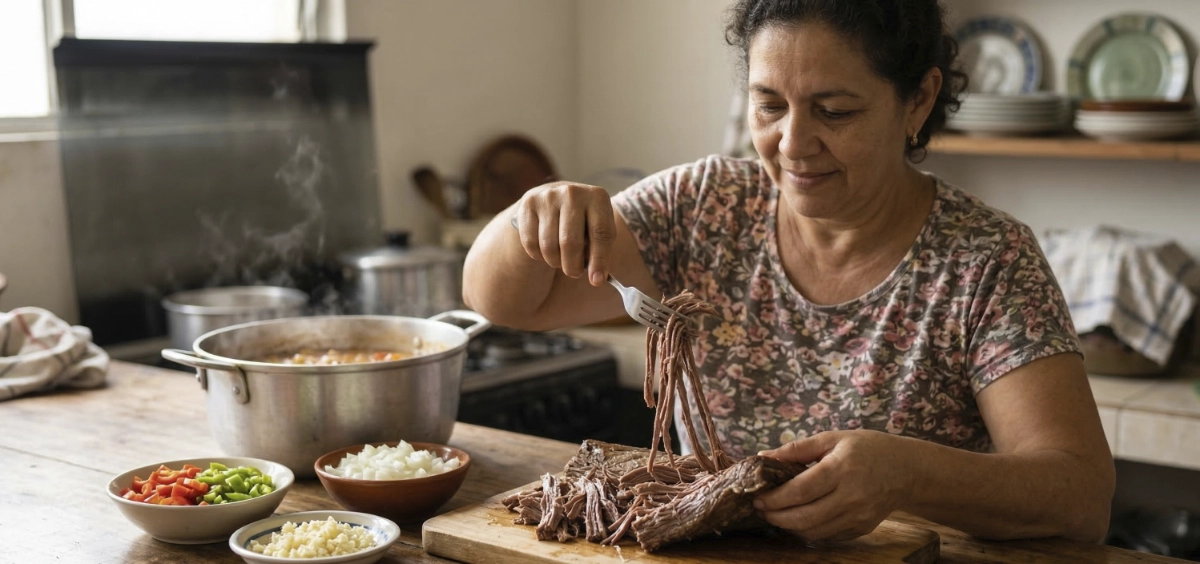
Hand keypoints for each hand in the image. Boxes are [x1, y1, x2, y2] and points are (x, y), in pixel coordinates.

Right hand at [513, 182, 614, 286]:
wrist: (556, 199)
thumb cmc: (584, 223)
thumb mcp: (598, 231)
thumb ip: (600, 254)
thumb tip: (597, 279)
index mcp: (598, 197)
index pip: (600, 233)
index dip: (599, 260)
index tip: (596, 281)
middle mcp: (572, 193)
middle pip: (571, 242)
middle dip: (573, 266)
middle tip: (574, 273)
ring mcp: (548, 196)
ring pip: (549, 246)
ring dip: (555, 262)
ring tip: (561, 260)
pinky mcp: (528, 204)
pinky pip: (530, 243)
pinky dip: (538, 255)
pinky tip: (546, 251)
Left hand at [754, 430, 916, 541]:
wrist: (907, 470)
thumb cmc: (868, 448)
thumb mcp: (833, 438)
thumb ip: (797, 449)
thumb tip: (762, 458)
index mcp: (842, 468)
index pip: (800, 491)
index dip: (774, 498)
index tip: (758, 497)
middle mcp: (851, 496)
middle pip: (804, 517)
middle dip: (776, 517)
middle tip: (761, 509)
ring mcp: (858, 516)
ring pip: (814, 532)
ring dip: (789, 526)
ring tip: (776, 514)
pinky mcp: (862, 528)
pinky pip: (827, 536)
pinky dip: (808, 530)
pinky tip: (798, 518)